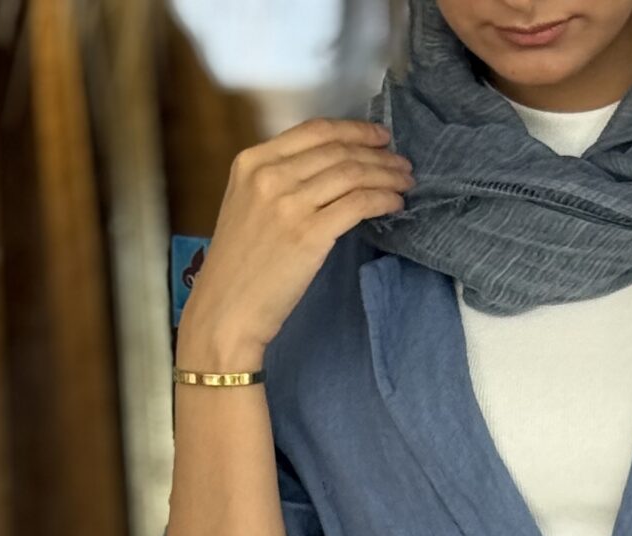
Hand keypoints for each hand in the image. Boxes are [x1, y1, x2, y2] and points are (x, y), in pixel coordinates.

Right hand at [177, 117, 411, 370]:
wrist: (226, 311)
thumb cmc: (238, 267)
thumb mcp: (246, 206)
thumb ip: (278, 182)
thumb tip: (328, 172)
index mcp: (251, 161)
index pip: (314, 131)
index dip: (353, 129)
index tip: (377, 137)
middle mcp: (269, 175)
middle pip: (338, 150)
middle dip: (377, 154)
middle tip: (401, 162)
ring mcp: (289, 203)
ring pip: (352, 174)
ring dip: (386, 175)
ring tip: (405, 182)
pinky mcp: (309, 234)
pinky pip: (357, 204)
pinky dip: (382, 199)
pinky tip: (395, 204)